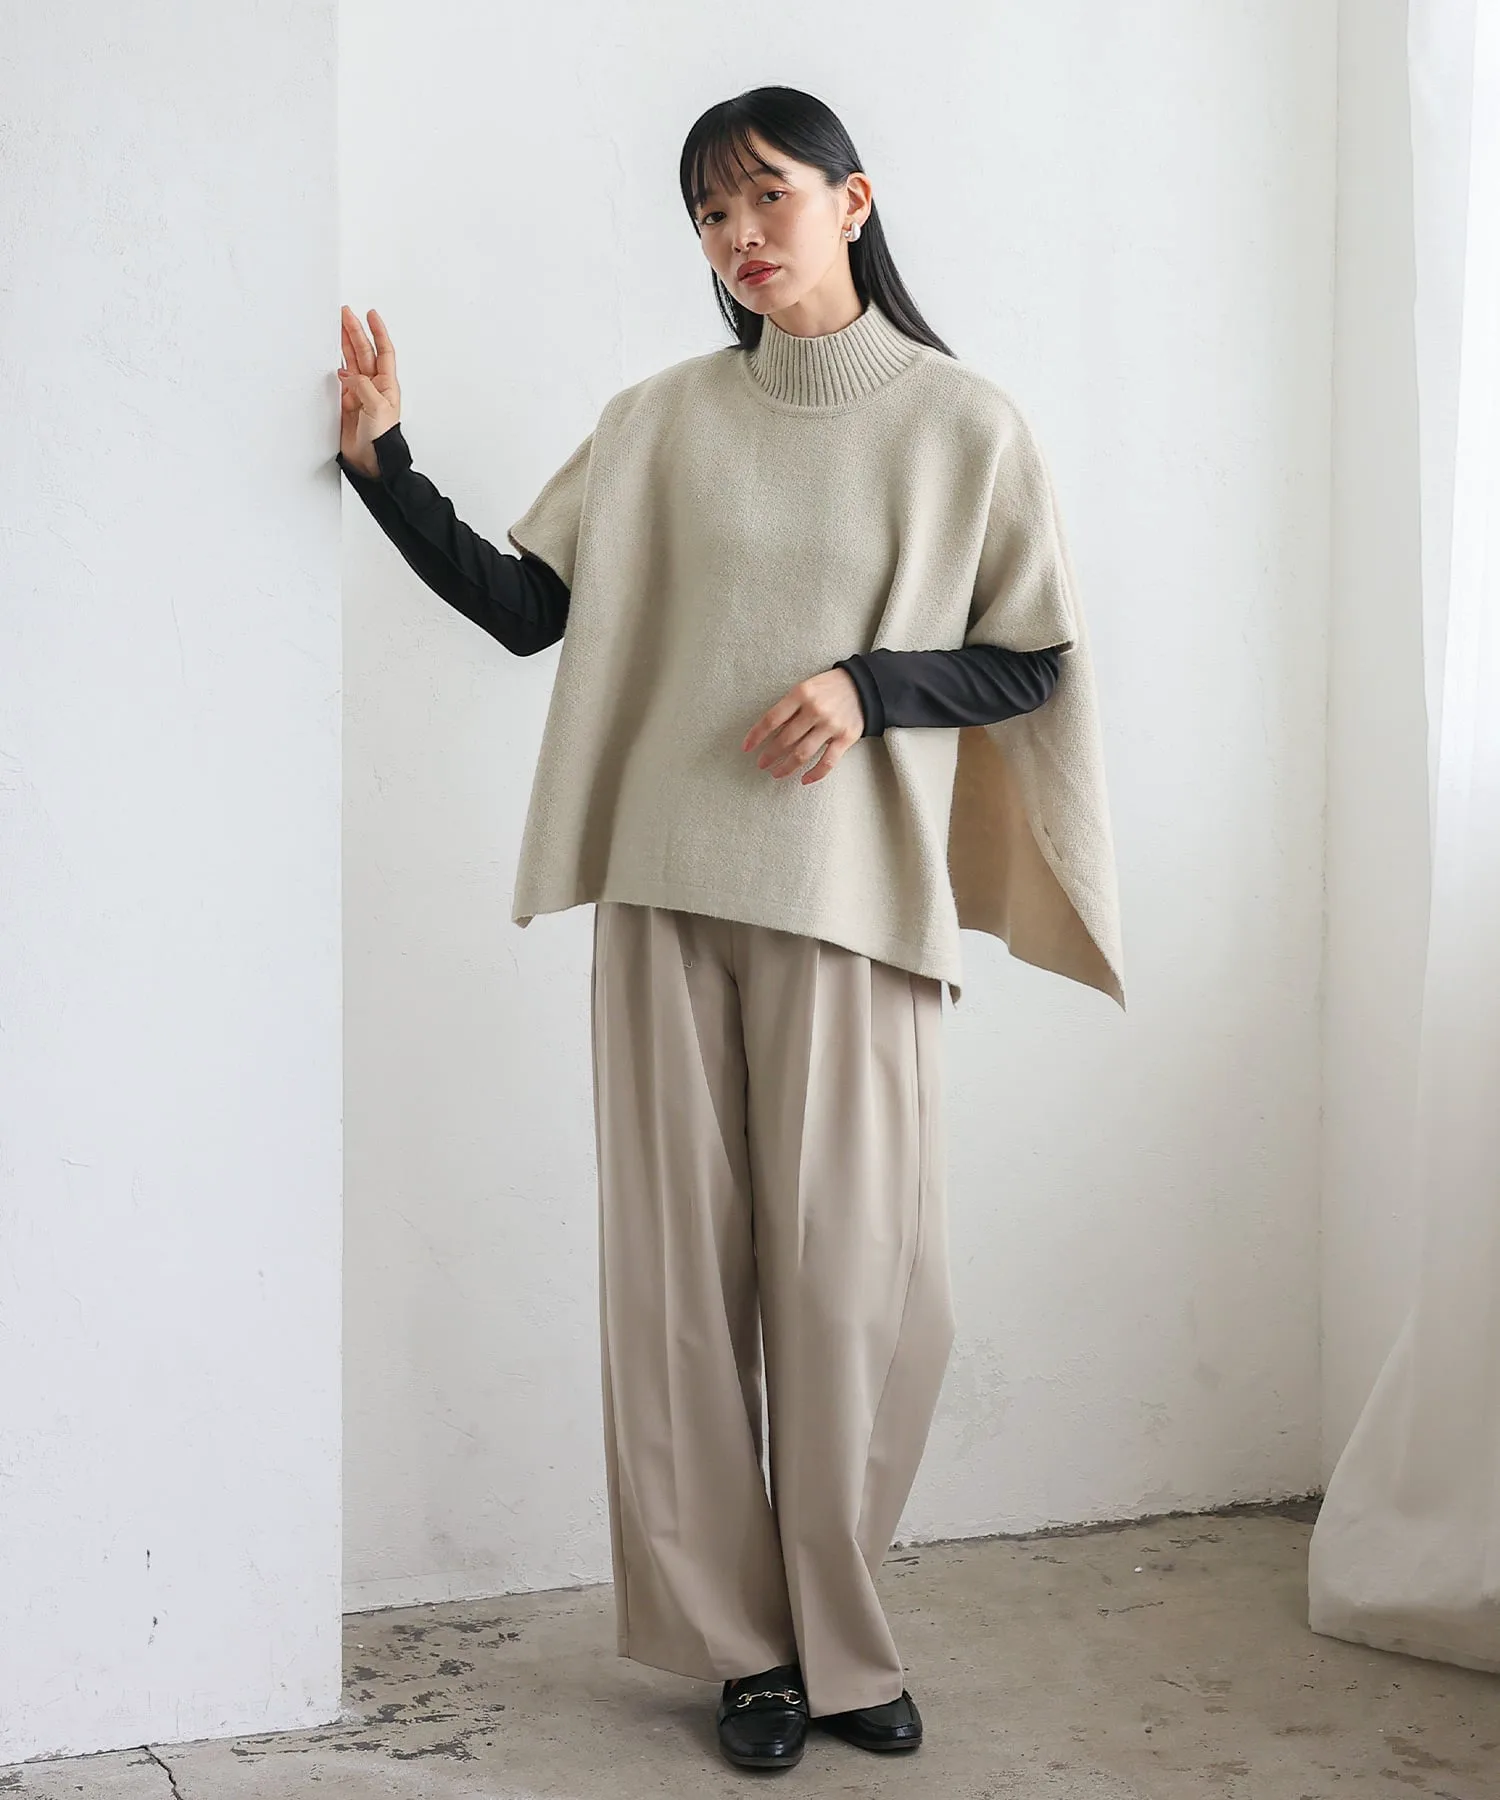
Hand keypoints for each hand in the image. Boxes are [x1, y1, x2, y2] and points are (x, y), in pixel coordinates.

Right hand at [338, 305, 401, 476]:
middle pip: (363, 352)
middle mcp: (372, 386)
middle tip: (344, 313)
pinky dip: (332, 365)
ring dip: (343, 343)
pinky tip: (328, 354)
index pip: (383, 351)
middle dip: (354, 331)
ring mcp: (358, 393)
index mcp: (386, 384)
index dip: (378, 332)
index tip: (371, 314)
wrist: (371, 462)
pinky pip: (337, 378)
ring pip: (350, 361)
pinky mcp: (344, 402)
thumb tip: (348, 374)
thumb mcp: (377, 407)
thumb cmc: (381, 439)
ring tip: (335, 325)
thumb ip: (362, 386)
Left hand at [742, 669, 864, 784]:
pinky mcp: (846, 738)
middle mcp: (815, 710)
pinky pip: (827, 762)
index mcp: (801, 694)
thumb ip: (790, 708)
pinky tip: (804, 780)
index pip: (772, 719)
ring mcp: (831, 725)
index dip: (756, 735)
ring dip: (786, 767)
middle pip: (785, 739)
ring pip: (802, 753)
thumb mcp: (806, 688)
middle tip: (761, 764)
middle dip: (770, 754)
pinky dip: (815, 774)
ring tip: (776, 773)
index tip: (746, 748)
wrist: (864, 686)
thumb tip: (770, 733)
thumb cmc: (828, 688)